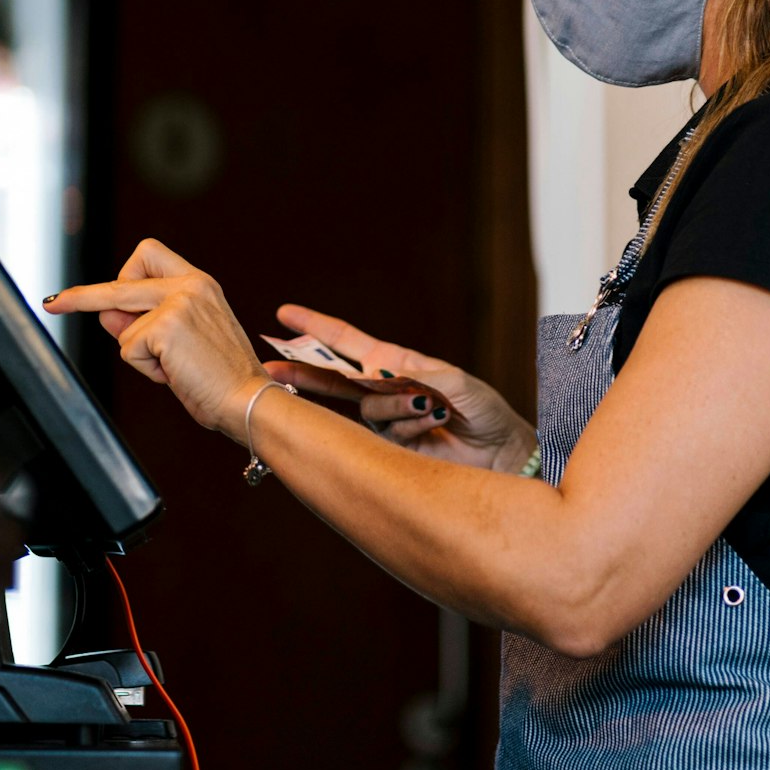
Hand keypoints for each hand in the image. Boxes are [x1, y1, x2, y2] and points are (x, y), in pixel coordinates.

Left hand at [43, 239, 269, 437]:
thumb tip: (106, 313)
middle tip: (55, 303)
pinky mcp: (165, 325)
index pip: (148, 255)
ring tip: (174, 367)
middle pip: (120, 282)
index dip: (121, 274)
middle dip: (81, 296)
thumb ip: (145, 321)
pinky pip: (129, 350)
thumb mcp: (181, 342)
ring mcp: (177, 302)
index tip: (96, 289)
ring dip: (140, 355)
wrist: (248, 400)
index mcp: (199, 284)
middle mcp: (189, 285)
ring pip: (123, 327)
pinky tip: (174, 374)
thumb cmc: (220, 378)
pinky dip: (146, 369)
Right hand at [269, 304, 535, 471]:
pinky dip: (406, 426)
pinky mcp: (388, 447)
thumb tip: (380, 373)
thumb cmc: (483, 410)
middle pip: (331, 376)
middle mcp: (382, 388)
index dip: (315, 328)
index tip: (284, 315)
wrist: (499, 453)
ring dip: (397, 407)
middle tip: (270, 366)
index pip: (346, 342)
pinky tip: (431, 424)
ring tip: (431, 409)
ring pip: (364, 409)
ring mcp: (384, 418)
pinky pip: (381, 434)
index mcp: (394, 362)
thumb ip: (418, 374)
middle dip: (302, 370)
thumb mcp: (457, 382)